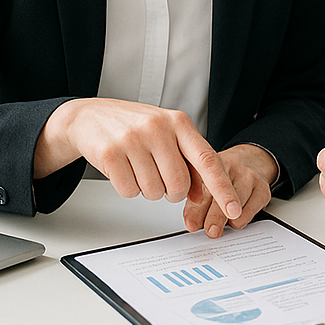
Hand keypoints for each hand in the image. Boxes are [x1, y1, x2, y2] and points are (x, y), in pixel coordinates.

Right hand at [34, 98, 241, 230]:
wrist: (90, 116)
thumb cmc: (134, 127)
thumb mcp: (167, 134)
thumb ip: (188, 161)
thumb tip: (201, 194)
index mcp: (179, 122)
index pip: (208, 159)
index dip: (222, 188)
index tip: (234, 209)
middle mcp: (158, 127)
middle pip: (179, 185)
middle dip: (171, 192)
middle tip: (158, 177)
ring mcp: (133, 139)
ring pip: (154, 192)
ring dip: (147, 189)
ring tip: (137, 166)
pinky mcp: (110, 153)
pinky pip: (129, 192)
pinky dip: (127, 187)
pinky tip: (122, 168)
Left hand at [183, 144, 278, 236]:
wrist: (250, 161)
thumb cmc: (222, 177)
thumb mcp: (203, 184)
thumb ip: (195, 204)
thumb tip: (192, 225)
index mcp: (210, 163)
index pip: (202, 184)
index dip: (197, 207)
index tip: (192, 225)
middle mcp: (231, 165)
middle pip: (223, 191)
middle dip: (216, 215)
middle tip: (211, 231)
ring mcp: (249, 175)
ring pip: (240, 199)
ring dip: (230, 219)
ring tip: (220, 230)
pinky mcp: (263, 187)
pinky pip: (254, 206)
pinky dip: (244, 218)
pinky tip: (236, 222)